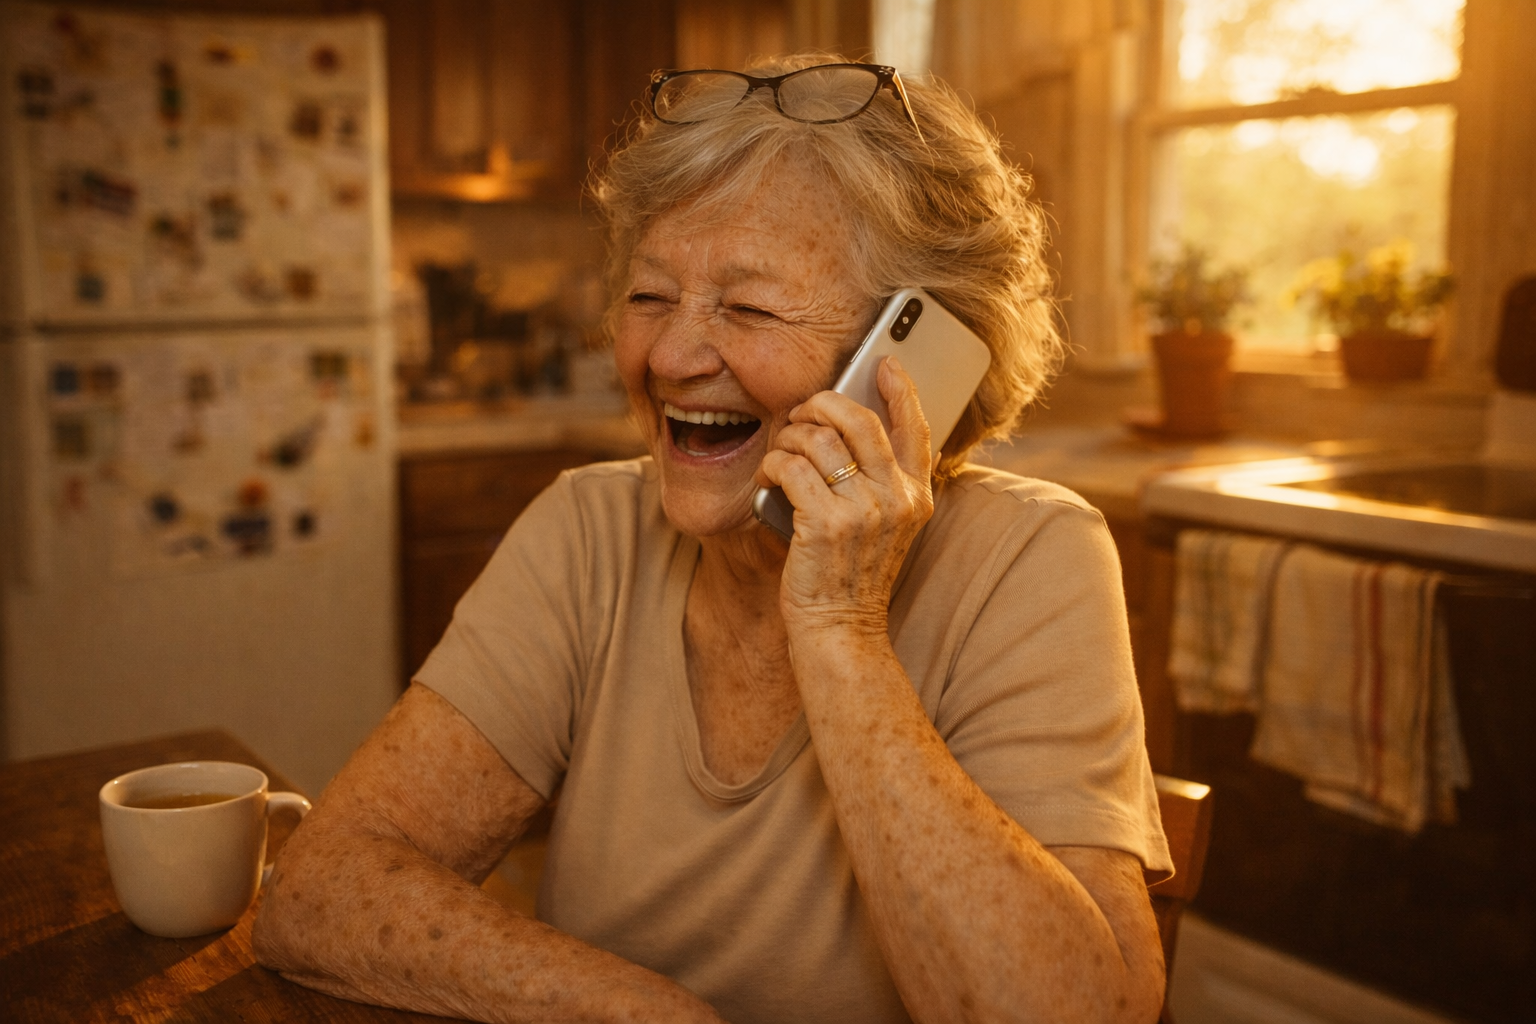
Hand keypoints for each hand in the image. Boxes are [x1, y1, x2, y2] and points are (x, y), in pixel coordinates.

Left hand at [755, 357, 934, 635]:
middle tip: (802, 413)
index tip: (884, 364)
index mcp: (917, 496)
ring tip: (780, 455)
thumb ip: (884, 484)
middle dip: (820, 404)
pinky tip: (767, 478)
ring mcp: (862, 511)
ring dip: (788, 439)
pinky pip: (789, 466)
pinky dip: (771, 465)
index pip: (917, 428)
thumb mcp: (886, 529)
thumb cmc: (853, 576)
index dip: (901, 390)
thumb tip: (855, 429)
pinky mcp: (824, 523)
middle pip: (857, 420)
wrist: (842, 631)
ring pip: (817, 439)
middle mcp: (896, 499)